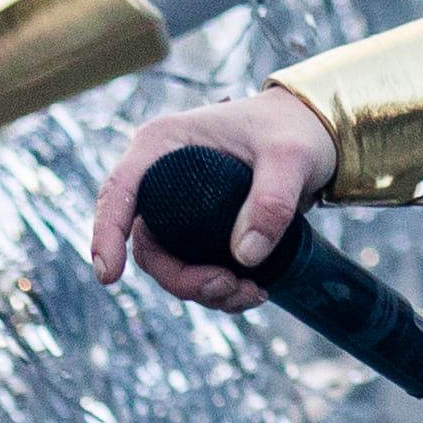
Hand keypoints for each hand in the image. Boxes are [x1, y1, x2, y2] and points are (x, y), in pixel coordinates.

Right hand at [91, 87, 334, 308]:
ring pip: (170, 264)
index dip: (106, 234)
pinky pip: (193, 268)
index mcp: (163, 144)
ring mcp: (177, 207)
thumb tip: (243, 257)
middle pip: (147, 243)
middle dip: (182, 278)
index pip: (119, 191)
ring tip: (253, 293)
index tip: (109, 275)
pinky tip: (255, 290)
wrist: (316, 133)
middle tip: (228, 286)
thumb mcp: (291, 156)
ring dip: (204, 290)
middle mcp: (160, 178)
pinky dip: (218, 289)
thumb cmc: (296, 129)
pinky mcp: (198, 229)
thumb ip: (272, 200)